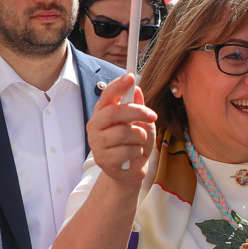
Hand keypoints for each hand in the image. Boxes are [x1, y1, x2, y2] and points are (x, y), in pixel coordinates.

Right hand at [87, 73, 155, 187]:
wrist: (130, 171)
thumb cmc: (135, 143)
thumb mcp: (141, 122)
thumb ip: (138, 107)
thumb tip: (137, 90)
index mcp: (103, 112)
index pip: (107, 95)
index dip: (118, 85)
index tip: (130, 77)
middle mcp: (95, 125)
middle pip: (114, 112)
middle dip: (137, 112)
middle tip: (152, 116)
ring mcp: (97, 143)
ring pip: (123, 132)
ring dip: (139, 137)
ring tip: (139, 142)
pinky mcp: (103, 160)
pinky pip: (126, 151)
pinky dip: (137, 152)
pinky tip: (134, 155)